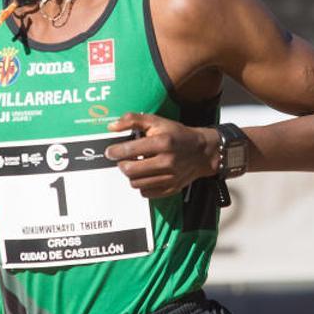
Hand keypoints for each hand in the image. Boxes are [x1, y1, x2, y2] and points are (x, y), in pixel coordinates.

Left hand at [105, 113, 219, 198]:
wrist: (202, 151)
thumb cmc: (177, 135)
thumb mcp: (157, 121)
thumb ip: (133, 120)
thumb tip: (112, 127)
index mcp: (162, 142)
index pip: (130, 150)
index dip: (115, 152)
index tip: (111, 152)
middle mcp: (167, 161)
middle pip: (130, 170)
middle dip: (122, 164)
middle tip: (123, 159)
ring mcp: (170, 177)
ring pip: (136, 183)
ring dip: (131, 175)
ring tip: (136, 166)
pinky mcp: (171, 189)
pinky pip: (146, 193)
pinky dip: (142, 185)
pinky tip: (146, 175)